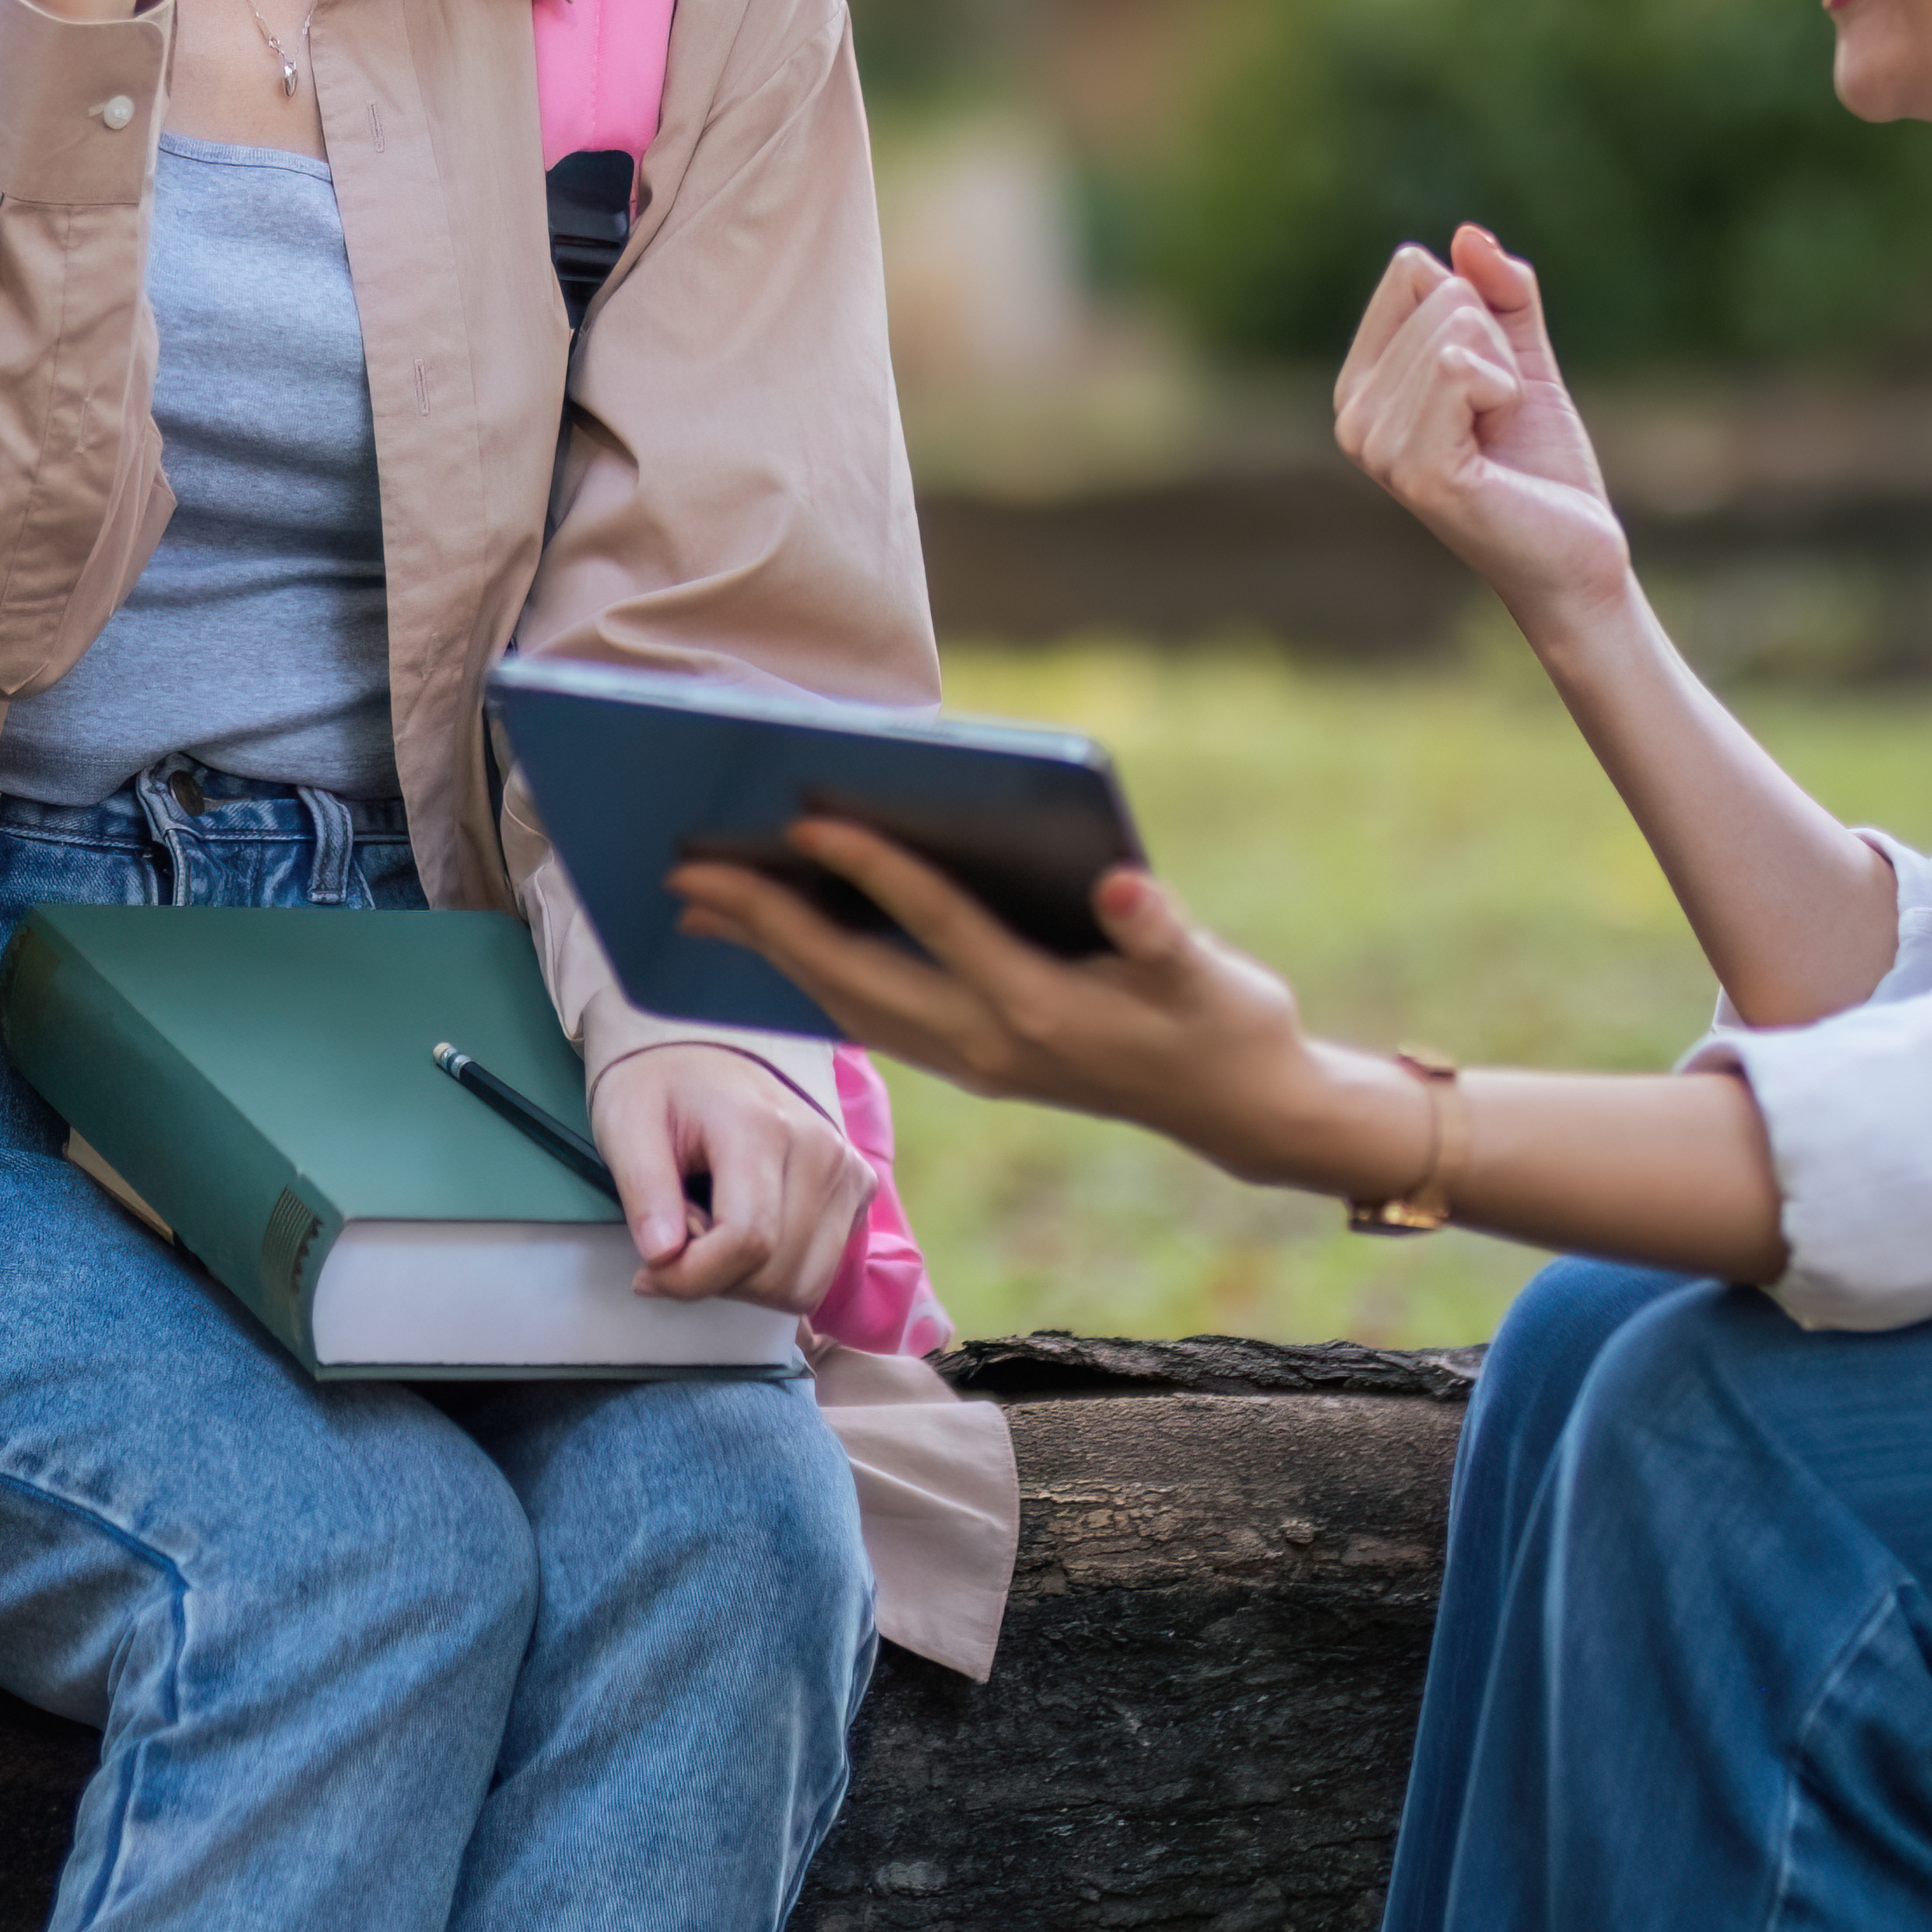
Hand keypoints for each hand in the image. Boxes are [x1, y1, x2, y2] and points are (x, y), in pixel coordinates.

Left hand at [590, 1040, 874, 1313]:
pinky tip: (743, 1233)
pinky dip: (775, 1274)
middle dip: (715, 1279)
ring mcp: (848, 1170)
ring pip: (803, 1284)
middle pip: (777, 1273)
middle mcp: (821, 1148)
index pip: (747, 1239)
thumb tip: (663, 1257)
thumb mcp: (627, 1125)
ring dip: (746, 1282)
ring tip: (710, 1232)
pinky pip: (818, 1272)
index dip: (693, 1276)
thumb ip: (643, 1189)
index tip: (648, 1274)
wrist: (705, 1055)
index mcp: (762, 1126)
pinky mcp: (858, 1189)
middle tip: (676, 1237)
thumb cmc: (661, 1088)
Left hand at [675, 821, 1342, 1189]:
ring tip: (701, 904)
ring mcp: (974, 1059)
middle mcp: (988, 1041)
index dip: (870, 867)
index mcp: (1037, 1007)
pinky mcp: (974, 1061)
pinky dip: (813, 978)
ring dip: (772, 952)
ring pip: (848, 1003)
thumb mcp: (1213, 974)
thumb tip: (1125, 883)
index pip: (933, 923)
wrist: (1244, 1113)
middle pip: (854, 974)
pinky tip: (779, 945)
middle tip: (687, 872)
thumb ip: (1162, 930)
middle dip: (768, 921)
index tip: (802, 818)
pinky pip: (869, 1017)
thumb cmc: (1230, 1024)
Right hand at [1333, 225, 1632, 643]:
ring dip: (1505, 374)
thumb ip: (1501, 294)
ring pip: (1456, 329)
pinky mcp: (1417, 469)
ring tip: (1499, 434)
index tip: (1489, 380)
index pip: (1412, 272)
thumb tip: (1468, 234)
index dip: (1478, 311)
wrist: (1577, 555)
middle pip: (1440, 295)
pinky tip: (1500, 445)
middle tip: (1501, 418)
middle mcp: (1353, 415)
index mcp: (1362, 384)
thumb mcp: (1523, 361)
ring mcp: (1377, 446)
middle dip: (1497, 346)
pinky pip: (1460, 370)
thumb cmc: (1542, 467)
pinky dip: (1504, 392)